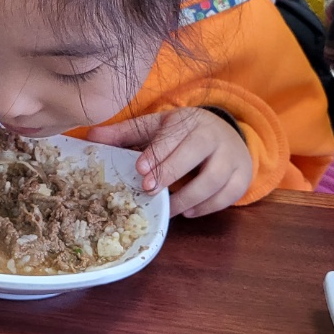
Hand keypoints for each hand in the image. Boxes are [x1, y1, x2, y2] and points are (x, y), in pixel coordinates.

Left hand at [87, 107, 252, 217]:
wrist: (227, 134)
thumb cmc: (184, 133)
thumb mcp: (157, 127)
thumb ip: (126, 133)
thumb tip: (91, 137)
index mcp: (190, 121)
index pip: (174, 135)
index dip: (157, 153)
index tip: (140, 170)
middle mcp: (214, 136)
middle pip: (195, 154)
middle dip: (171, 173)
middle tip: (149, 191)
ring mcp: (232, 157)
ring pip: (214, 180)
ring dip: (189, 198)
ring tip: (167, 208)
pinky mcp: (242, 177)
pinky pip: (227, 196)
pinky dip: (207, 207)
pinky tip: (187, 212)